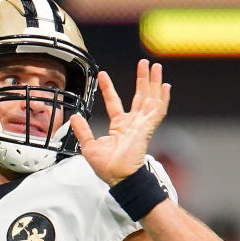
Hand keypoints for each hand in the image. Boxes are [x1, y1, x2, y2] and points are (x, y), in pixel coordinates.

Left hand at [69, 59, 170, 185]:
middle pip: (139, 96)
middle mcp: (133, 124)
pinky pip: (158, 111)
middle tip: (144, 63)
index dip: (108, 88)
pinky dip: (163, 98)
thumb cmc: (107, 167)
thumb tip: (74, 117)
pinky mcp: (147, 128)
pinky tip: (165, 85)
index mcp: (119, 127)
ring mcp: (142, 125)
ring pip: (150, 99)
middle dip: (142, 79)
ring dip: (153, 82)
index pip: (114, 102)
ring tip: (155, 66)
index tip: (102, 75)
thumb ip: (82, 130)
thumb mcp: (89, 146)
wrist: (118, 177)